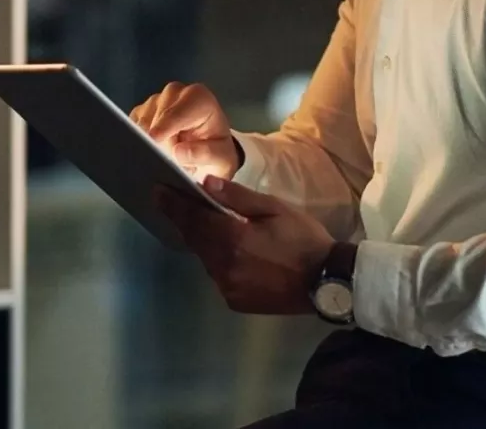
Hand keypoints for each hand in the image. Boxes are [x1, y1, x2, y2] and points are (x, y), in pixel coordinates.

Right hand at [129, 81, 240, 180]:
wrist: (208, 149)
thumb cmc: (217, 151)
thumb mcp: (222, 158)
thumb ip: (205, 154)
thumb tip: (179, 153)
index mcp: (198, 97)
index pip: (176, 112)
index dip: (164, 127)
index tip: (153, 141)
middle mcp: (175, 92)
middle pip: (156, 118)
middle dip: (160, 144)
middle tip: (171, 163)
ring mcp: (156, 100)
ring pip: (142, 123)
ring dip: (149, 144)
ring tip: (167, 157)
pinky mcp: (141, 111)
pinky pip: (132, 127)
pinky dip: (139, 141)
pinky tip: (154, 149)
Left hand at [156, 175, 334, 315]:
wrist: (328, 282)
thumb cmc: (304, 239)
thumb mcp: (275, 209)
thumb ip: (237, 198)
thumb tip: (205, 184)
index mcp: (233, 240)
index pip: (194, 218)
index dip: (174, 204)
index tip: (157, 192)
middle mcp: (224, 267)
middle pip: (194, 239)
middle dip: (182, 219)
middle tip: (168, 201)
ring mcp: (228, 287)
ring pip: (205, 259)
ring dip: (200, 240)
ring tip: (197, 223)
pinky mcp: (235, 301)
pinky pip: (217, 275)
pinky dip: (216, 260)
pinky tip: (222, 249)